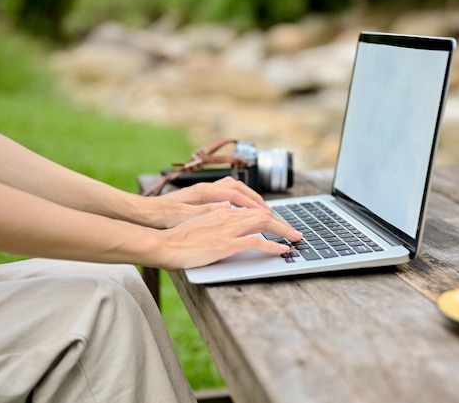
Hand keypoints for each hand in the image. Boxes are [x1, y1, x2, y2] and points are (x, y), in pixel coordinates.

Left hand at [147, 176, 269, 227]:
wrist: (146, 212)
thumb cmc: (162, 215)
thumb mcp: (183, 216)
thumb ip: (206, 211)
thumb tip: (227, 207)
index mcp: (204, 191)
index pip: (237, 194)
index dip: (254, 204)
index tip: (267, 214)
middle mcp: (207, 187)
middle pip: (240, 187)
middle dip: (257, 199)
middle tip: (270, 212)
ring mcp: (205, 190)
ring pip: (235, 188)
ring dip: (249, 198)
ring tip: (261, 210)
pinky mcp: (203, 196)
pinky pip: (228, 193)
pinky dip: (240, 199)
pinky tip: (242, 210)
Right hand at [154, 207, 301, 269]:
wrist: (162, 245)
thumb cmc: (177, 238)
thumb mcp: (198, 222)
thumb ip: (213, 215)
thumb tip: (226, 208)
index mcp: (221, 212)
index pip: (252, 210)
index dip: (270, 216)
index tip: (281, 224)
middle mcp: (227, 217)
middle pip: (262, 214)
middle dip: (283, 223)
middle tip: (296, 233)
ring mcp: (227, 230)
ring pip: (263, 223)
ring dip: (283, 231)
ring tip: (295, 239)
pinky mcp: (225, 244)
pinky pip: (255, 242)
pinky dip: (271, 245)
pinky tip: (281, 250)